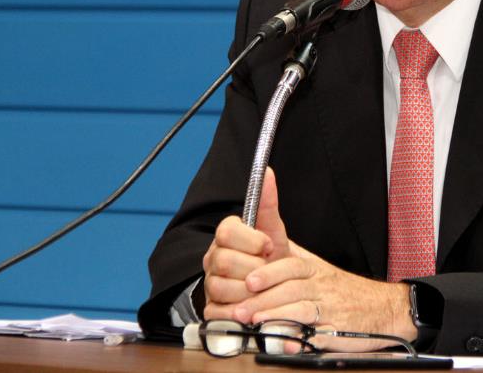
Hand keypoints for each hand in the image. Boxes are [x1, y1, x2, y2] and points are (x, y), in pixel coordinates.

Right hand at [202, 167, 291, 319]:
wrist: (273, 287)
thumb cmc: (270, 259)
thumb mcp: (273, 230)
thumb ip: (268, 202)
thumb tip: (268, 172)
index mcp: (225, 237)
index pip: (226, 232)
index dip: (252, 241)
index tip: (268, 246)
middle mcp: (213, 258)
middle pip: (224, 261)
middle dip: (253, 267)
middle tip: (266, 269)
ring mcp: (209, 283)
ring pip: (221, 287)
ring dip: (249, 290)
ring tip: (262, 287)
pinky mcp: (210, 308)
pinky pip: (218, 311)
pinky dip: (239, 310)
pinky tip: (253, 305)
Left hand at [236, 242, 416, 350]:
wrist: (384, 306)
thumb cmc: (343, 289)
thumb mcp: (316, 266)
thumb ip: (287, 257)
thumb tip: (257, 241)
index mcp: (314, 269)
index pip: (291, 265)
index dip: (270, 272)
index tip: (249, 280)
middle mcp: (321, 286)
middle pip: (292, 287)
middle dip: (264, 298)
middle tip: (241, 308)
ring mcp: (330, 309)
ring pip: (301, 309)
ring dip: (275, 316)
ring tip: (255, 323)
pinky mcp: (336, 331)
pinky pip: (317, 334)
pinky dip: (299, 338)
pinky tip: (284, 341)